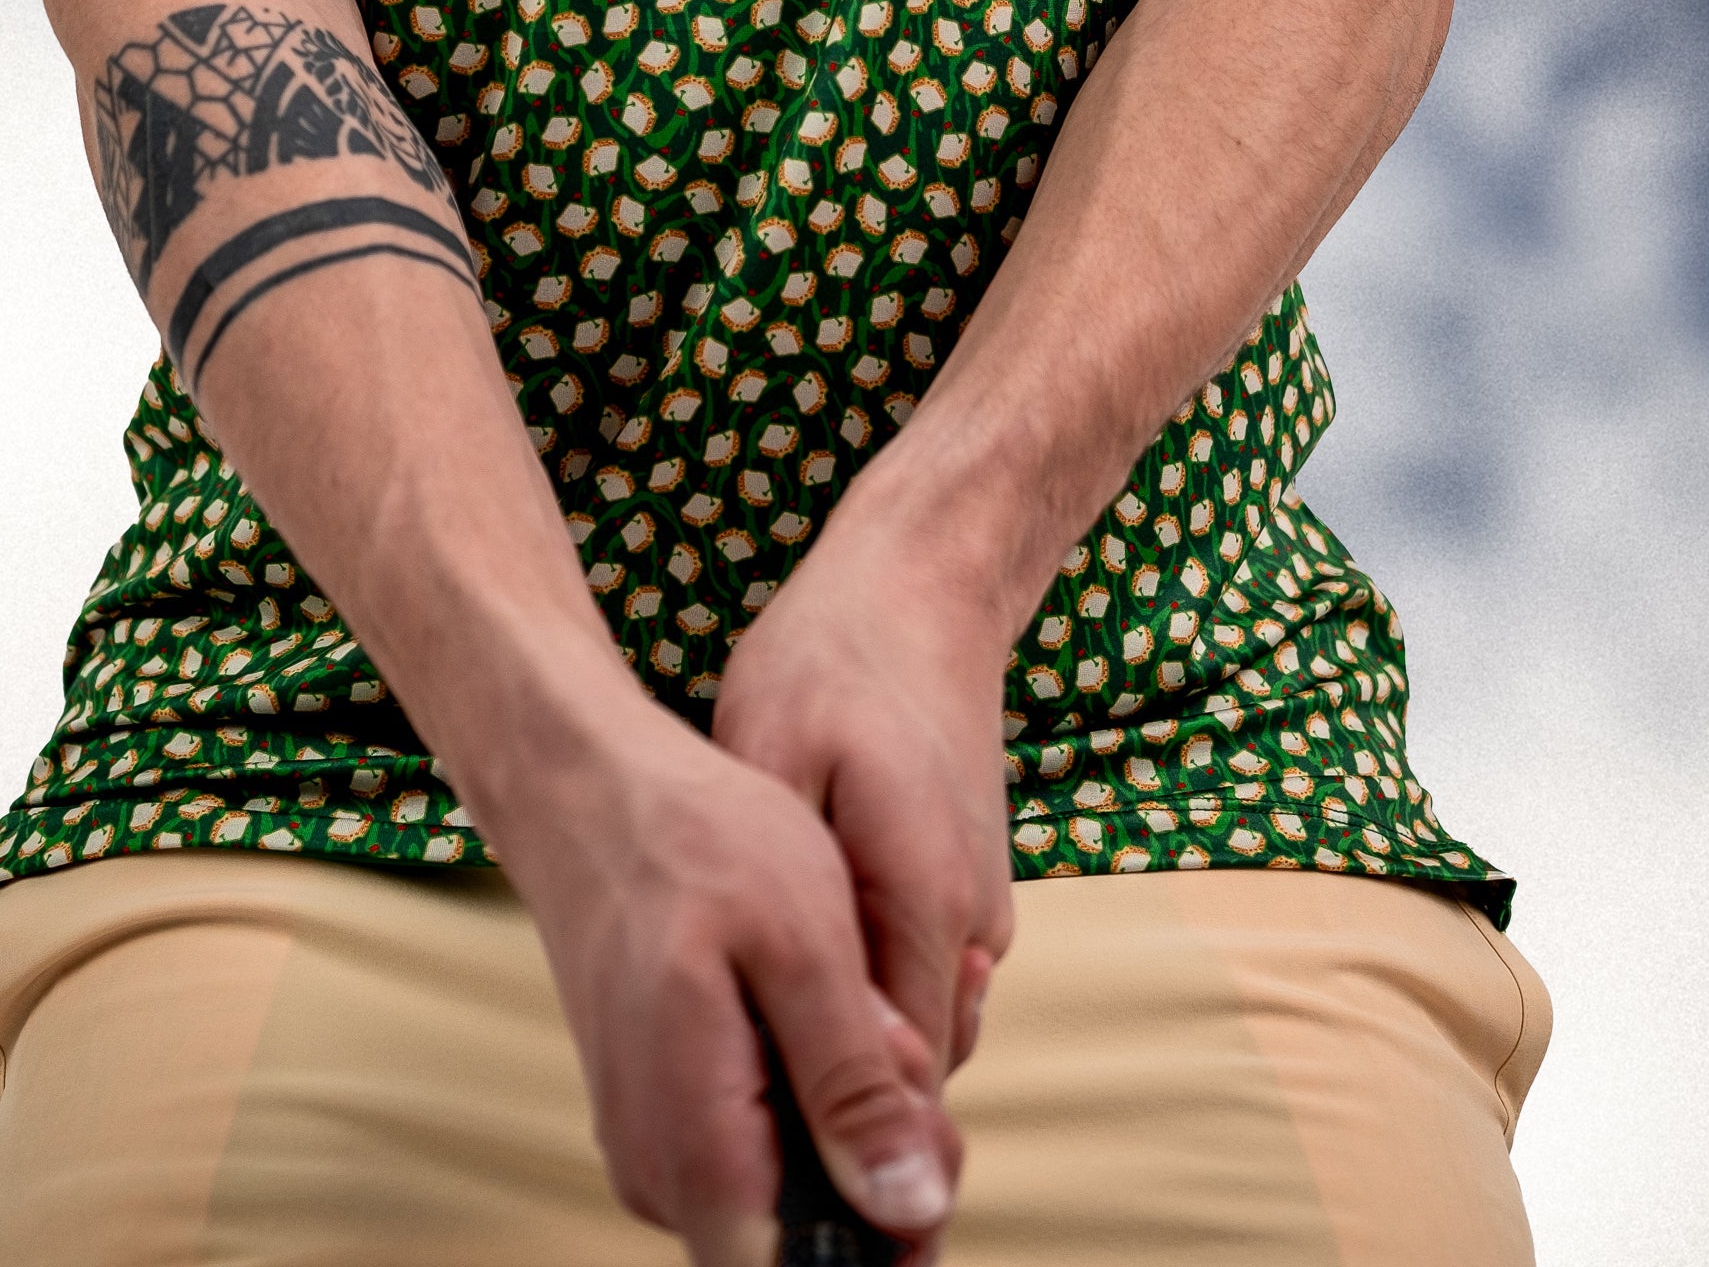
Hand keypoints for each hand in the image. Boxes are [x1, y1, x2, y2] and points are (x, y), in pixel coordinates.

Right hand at [479, 685, 961, 1266]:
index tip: (922, 1133)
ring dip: (842, 1115)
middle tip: (894, 1036)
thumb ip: (855, 1087)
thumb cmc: (694, 841)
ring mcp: (649, 1143)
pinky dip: (801, 1087)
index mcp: (699, 1145)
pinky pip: (749, 1140)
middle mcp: (660, 1173)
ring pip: (781, 1186)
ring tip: (854, 1005)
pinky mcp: (655, 1109)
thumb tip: (911, 1209)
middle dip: (876, 1158)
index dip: (885, 1234)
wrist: (589, 785)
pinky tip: (817, 1004)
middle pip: (801, 1237)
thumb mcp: (808, 944)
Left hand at [710, 487, 1016, 1080]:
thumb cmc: (833, 662)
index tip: (742, 1119)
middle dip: (829, 1087)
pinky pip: (922, 982)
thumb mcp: (769, 757)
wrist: (921, 586)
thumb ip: (789, 897)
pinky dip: (867, 991)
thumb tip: (782, 1012)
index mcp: (922, 899)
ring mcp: (981, 909)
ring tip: (749, 1004)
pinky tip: (795, 952)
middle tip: (727, 1064)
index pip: (891, 1083)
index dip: (818, 1121)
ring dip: (848, 1038)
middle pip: (908, 1074)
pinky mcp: (971, 890)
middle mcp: (972, 924)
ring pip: (917, 1031)